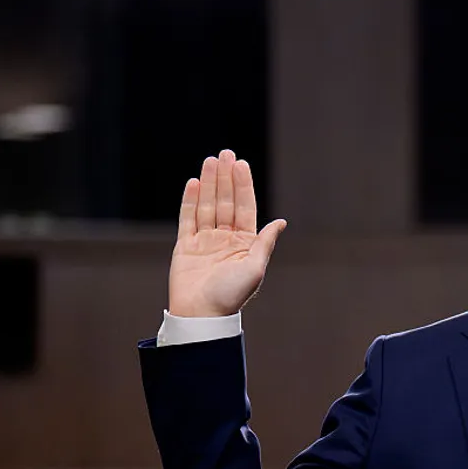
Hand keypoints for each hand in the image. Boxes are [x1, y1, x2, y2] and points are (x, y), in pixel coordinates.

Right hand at [168, 149, 286, 317]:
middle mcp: (225, 240)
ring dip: (209, 183)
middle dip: (226, 178)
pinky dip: (191, 200)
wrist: (202, 314)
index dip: (243, 186)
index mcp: (244, 244)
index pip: (244, 208)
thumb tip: (281, 221)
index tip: (241, 165)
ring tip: (211, 161)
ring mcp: (205, 242)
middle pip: (225, 202)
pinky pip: (188, 218)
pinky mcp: (186, 246)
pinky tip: (195, 182)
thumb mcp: (255, 268)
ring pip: (207, 206)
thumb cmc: (231, 296)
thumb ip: (265, 242)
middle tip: (226, 153)